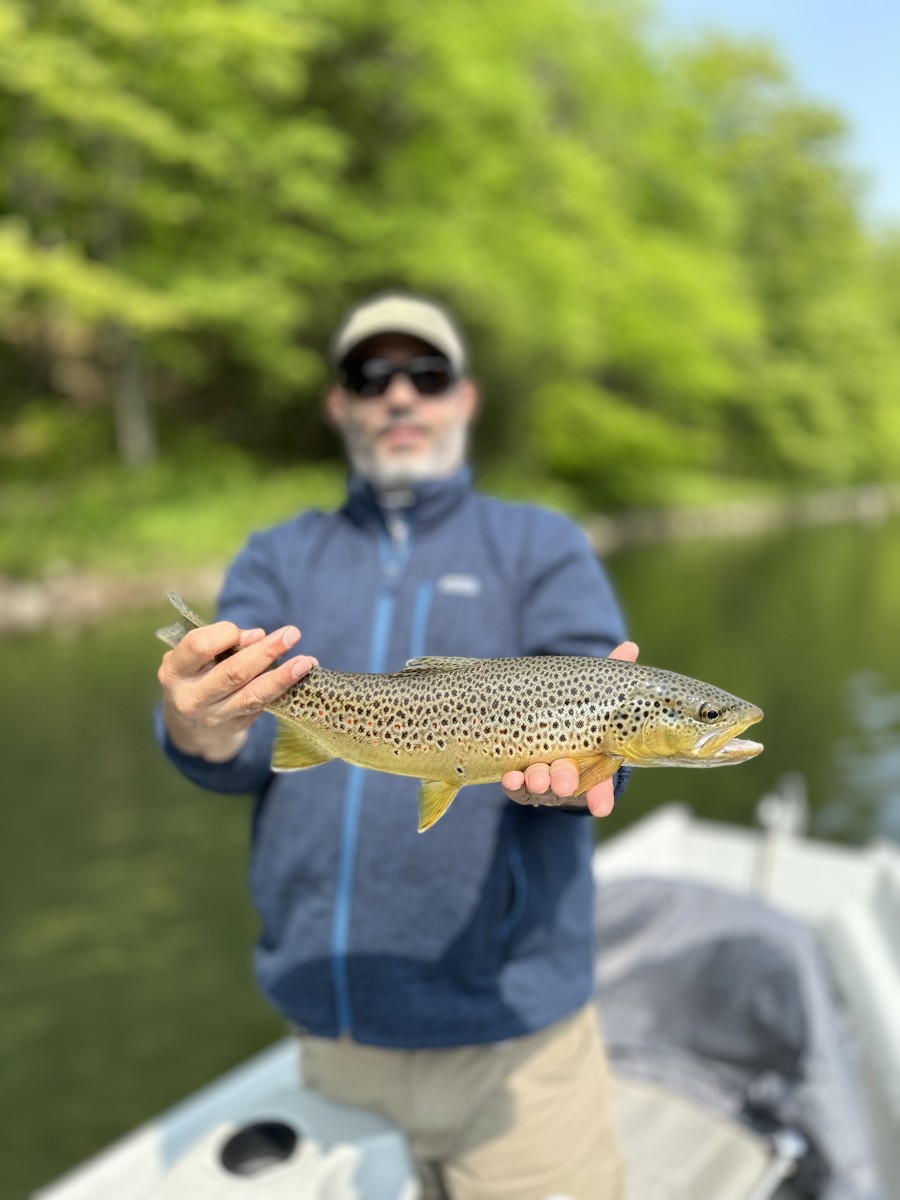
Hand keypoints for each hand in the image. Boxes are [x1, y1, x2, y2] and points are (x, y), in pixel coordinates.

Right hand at [158, 619, 316, 761]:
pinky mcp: (236, 726)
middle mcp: (192, 697)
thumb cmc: (195, 676)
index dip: (224, 633)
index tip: (243, 630)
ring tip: (306, 661)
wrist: (190, 726)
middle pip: (233, 673)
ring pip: (253, 695)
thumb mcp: (195, 658)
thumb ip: (221, 643)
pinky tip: (302, 672)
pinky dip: (284, 687)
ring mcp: (214, 716)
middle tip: (292, 634)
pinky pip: (263, 704)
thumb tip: (258, 636)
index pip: (198, 646)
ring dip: (282, 676)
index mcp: (174, 672)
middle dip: (265, 652)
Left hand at [501, 640, 638, 816]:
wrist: (542, 722)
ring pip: (541, 786)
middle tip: (562, 780)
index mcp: (591, 761)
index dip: (601, 796)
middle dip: (565, 782)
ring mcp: (542, 778)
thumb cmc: (579, 713)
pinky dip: (513, 783)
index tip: (601, 807)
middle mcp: (568, 775)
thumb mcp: (595, 695)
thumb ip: (611, 675)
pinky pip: (515, 786)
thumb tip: (630, 646)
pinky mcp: (519, 779)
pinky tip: (509, 776)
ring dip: (539, 782)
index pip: (601, 785)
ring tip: (536, 775)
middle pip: (568, 783)